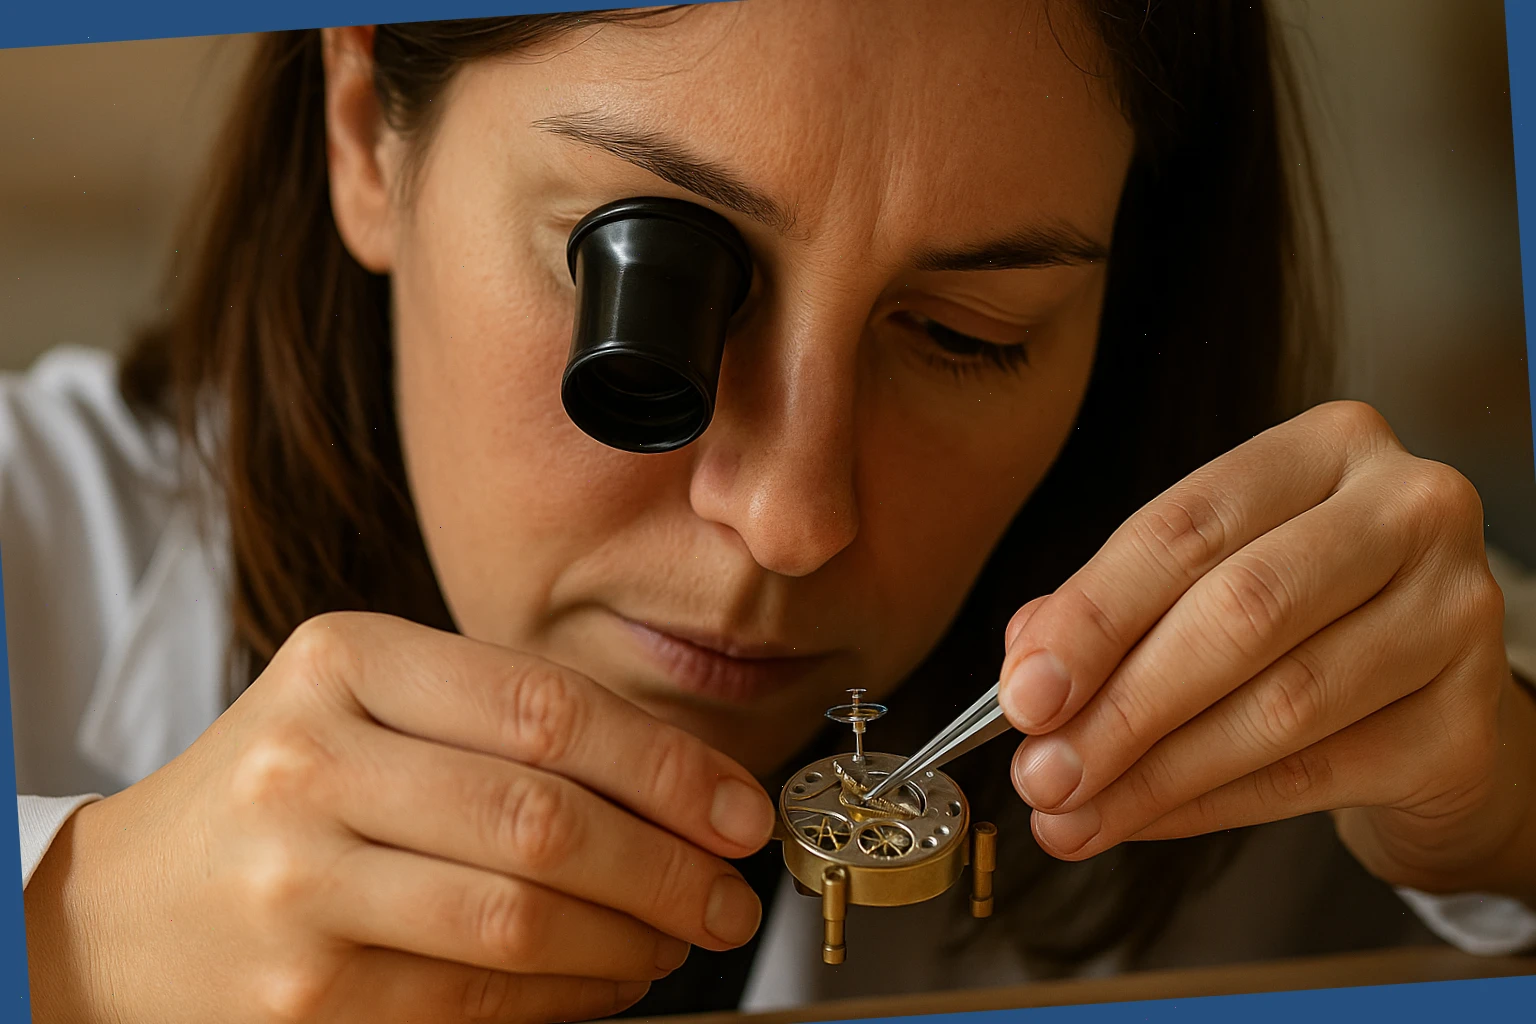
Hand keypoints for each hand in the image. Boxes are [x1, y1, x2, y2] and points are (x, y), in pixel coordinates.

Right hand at [24, 612, 775, 1023]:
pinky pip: (476, 1000)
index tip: (739, 811)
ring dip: (630, 940)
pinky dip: (567, 997)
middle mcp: (312, 760)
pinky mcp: (302, 994)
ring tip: (674, 939)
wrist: (127, 907)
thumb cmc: (286, 789)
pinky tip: (605, 982)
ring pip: (518, 920)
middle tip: (727, 893)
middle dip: (668, 866)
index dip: (670, 767)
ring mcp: (298, 882)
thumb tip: (685, 790)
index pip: (550, 708)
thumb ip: (511, 725)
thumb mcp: (376, 706)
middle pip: (543, 819)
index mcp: (346, 660)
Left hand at [999, 401, 1535, 904]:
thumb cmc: (1304, 623)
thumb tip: (1027, 665)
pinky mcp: (1468, 722)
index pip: (1185, 527)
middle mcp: (1407, 511)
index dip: (1091, 616)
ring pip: (1280, 702)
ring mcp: (1455, 613)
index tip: (1021, 694)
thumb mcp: (1205, 584)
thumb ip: (1113, 609)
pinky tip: (1143, 820)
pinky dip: (1208, 805)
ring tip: (1073, 812)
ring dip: (1154, 771)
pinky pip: (1313, 773)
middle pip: (1239, 610)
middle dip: (1121, 704)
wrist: (1434, 705)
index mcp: (1327, 448)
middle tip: (1042, 770)